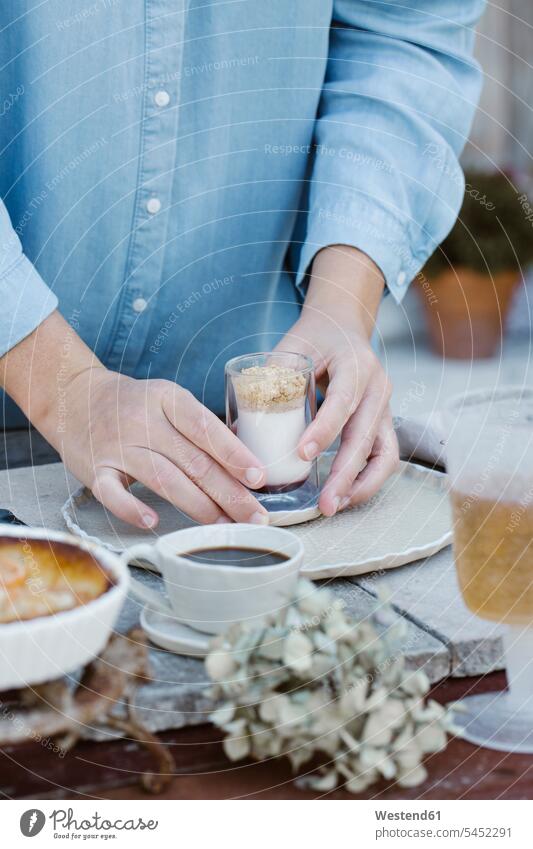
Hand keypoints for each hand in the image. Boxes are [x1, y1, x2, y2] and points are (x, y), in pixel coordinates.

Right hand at [1, 312, 268, 528]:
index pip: (205, 428)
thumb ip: (200, 428)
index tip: (259, 478)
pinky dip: (131, 508)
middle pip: (193, 460)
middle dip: (229, 492)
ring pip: (163, 478)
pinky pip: (112, 492)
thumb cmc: (135, 405)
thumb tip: (246, 466)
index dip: (234, 455)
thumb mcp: (168, 400)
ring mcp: (117, 445)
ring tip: (225, 526)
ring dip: (198, 506)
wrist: (75, 397)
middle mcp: (143, 420)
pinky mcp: (94, 469)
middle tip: (256, 517)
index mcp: (167, 399)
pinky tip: (153, 522)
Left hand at [277, 246, 398, 515]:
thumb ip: (272, 380)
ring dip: (362, 484)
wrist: (343, 324)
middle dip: (344, 474)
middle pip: (366, 436)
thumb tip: (241, 428)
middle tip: (323, 503)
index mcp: (355, 364)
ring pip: (385, 453)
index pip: (342, 402)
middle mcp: (378, 387)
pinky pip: (385, 456)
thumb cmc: (314, 337)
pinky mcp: (384, 422)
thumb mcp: (292, 347)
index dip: (324, 430)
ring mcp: (385, 406)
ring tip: (335, 506)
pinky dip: (368, 480)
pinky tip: (346, 496)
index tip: (302, 455)